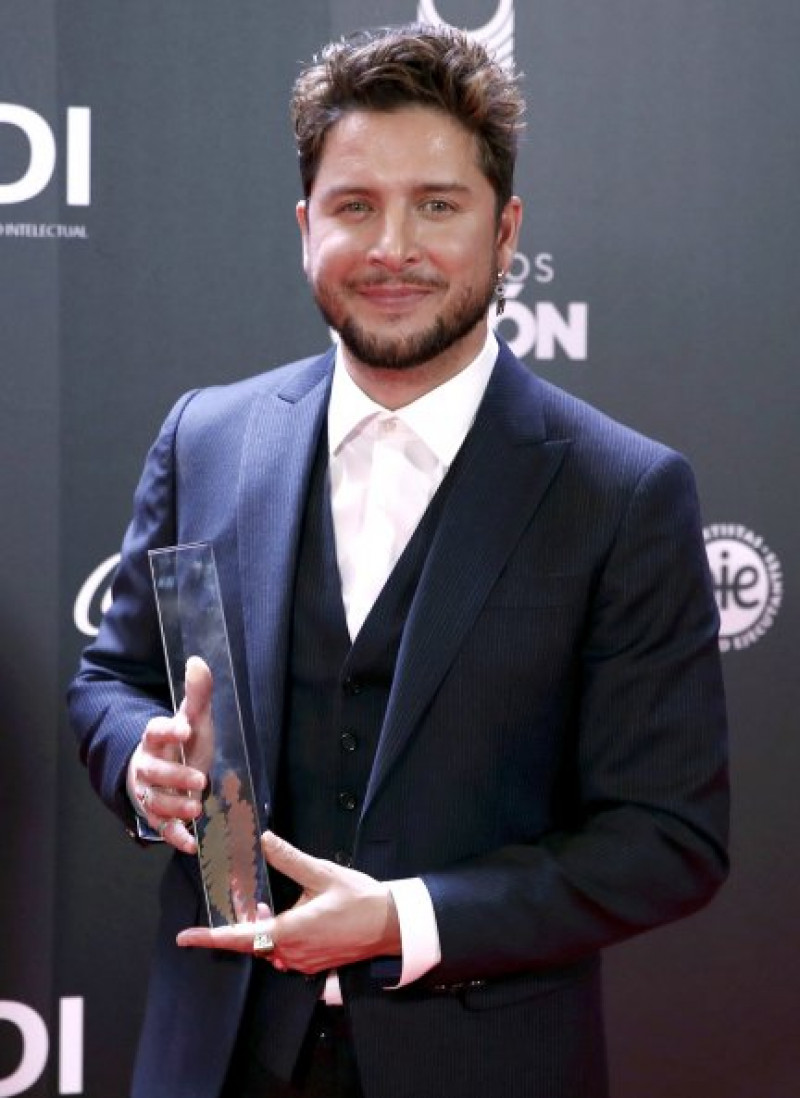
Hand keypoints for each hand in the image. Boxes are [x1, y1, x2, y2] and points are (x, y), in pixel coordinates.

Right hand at [128, 656, 211, 852]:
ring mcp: (150, 792)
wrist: (172, 772)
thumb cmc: (184, 745)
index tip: (184, 729)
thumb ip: (198, 694)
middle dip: (175, 777)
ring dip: (174, 807)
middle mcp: (148, 766)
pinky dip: (175, 837)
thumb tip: (199, 661)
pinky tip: (191, 844)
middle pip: (153, 772)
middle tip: (200, 780)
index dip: (167, 730)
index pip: (154, 731)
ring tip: (197, 809)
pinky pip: (161, 828)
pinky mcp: (158, 815)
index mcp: (156, 739)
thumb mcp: (195, 719)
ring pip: (154, 801)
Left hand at [176, 831, 401, 973]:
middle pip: (252, 944)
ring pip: (268, 948)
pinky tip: (283, 916)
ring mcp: (303, 961)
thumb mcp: (322, 873)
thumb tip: (263, 839)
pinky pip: (284, 953)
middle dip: (238, 926)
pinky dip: (276, 936)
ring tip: (260, 904)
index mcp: (290, 932)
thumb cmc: (360, 899)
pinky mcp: (314, 963)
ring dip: (260, 929)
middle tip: (230, 905)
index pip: (241, 938)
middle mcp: (292, 953)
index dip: (210, 937)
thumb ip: (289, 859)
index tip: (185, 938)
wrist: (392, 925)